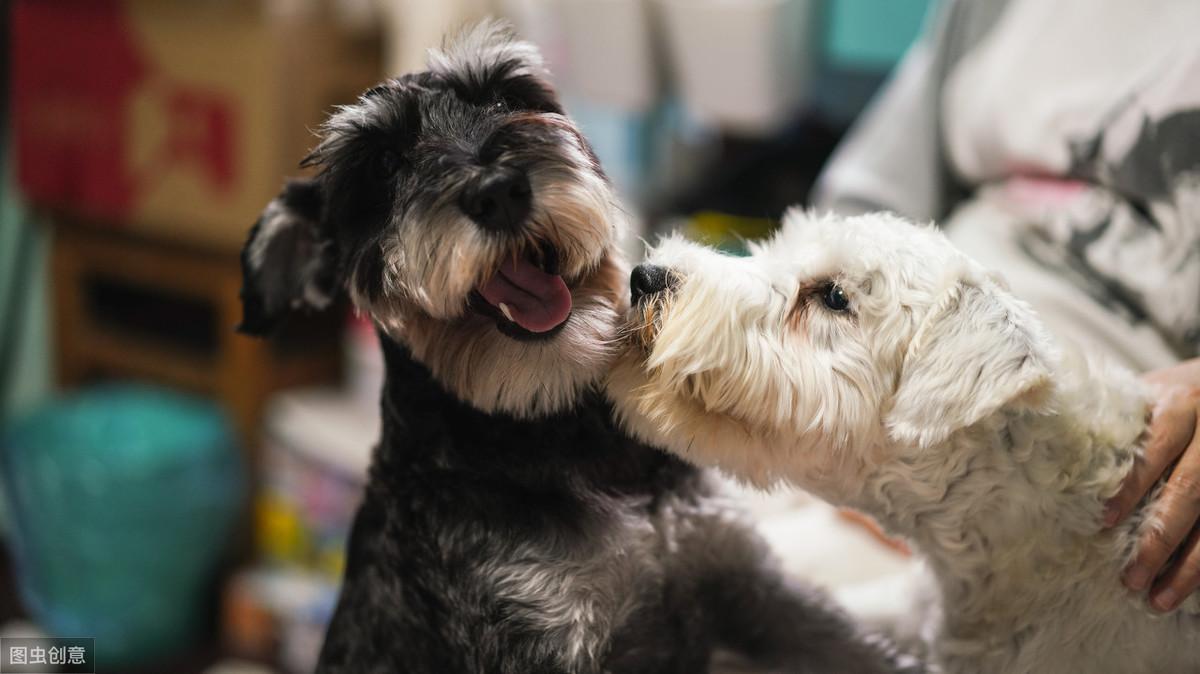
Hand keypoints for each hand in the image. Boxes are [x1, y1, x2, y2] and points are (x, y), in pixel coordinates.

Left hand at [1104, 358, 1199, 611]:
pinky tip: (1183, 590)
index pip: (1156, 449)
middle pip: (1189, 492)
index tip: (1105, 521)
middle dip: (1160, 538)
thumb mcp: (1141, 396)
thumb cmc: (1165, 399)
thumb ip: (1110, 419)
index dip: (1132, 487)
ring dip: (1187, 565)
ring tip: (1158, 599)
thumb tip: (1035, 429)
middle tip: (1130, 577)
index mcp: (1179, 404)